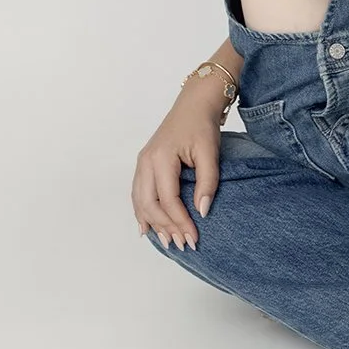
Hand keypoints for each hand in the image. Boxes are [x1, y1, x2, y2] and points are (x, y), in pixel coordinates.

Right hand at [130, 75, 227, 250]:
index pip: (168, 200)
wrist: (193, 104)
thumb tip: (202, 212)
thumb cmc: (202, 125)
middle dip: (166, 227)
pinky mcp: (144, 165)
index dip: (180, 221)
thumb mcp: (210, 152)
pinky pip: (138, 194)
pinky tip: (147, 228)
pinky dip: (142, 212)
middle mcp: (146, 162)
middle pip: (149, 204)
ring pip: (140, 201)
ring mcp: (142, 163)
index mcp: (161, 158)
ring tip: (168, 241)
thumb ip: (207, 182)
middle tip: (182, 244)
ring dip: (153, 223)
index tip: (194, 237)